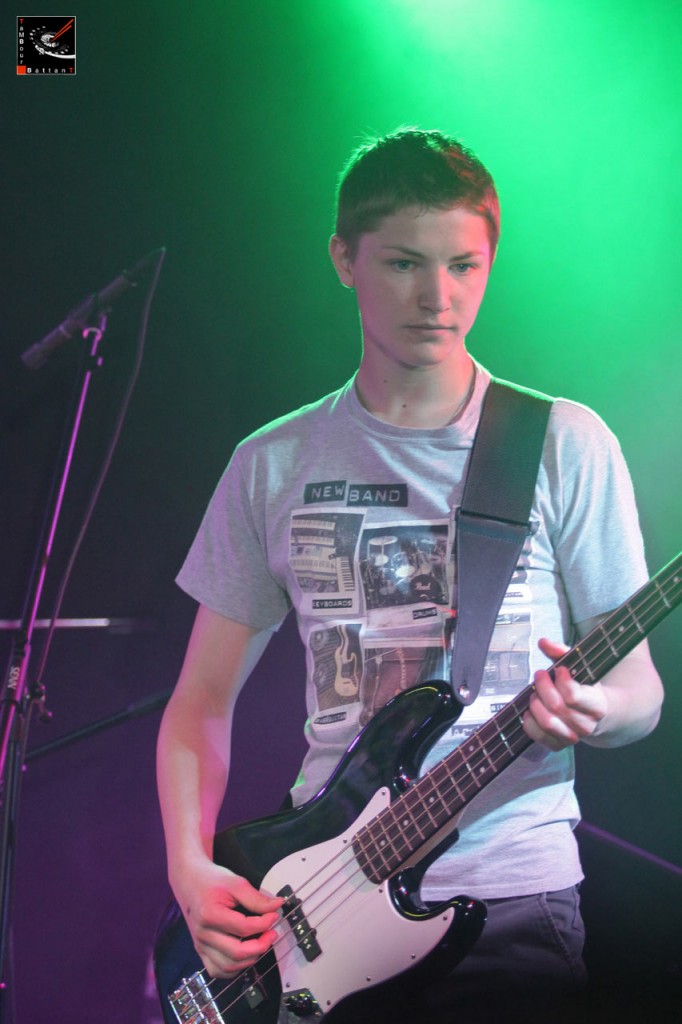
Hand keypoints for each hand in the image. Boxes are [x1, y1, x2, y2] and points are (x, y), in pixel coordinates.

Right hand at [173, 857, 282, 977]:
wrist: (190, 882)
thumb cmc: (212, 881)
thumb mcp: (236, 883)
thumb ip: (256, 898)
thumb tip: (277, 906)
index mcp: (209, 914)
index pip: (244, 928)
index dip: (264, 924)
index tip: (274, 915)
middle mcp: (202, 934)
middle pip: (236, 952)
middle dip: (261, 946)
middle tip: (272, 933)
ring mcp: (200, 945)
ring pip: (228, 966)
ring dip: (250, 959)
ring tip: (261, 943)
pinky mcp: (200, 951)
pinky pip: (217, 970)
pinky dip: (234, 968)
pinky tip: (245, 955)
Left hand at [523, 637, 607, 750]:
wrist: (598, 714)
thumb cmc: (584, 686)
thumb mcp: (579, 667)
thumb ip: (561, 653)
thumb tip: (543, 642)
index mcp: (597, 705)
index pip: (573, 695)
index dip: (561, 680)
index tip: (559, 670)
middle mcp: (587, 725)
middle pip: (556, 706)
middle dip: (543, 686)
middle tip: (540, 675)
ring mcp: (573, 737)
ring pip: (547, 722)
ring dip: (535, 703)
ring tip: (535, 693)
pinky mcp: (559, 745)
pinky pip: (538, 736)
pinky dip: (529, 721)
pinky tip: (531, 709)